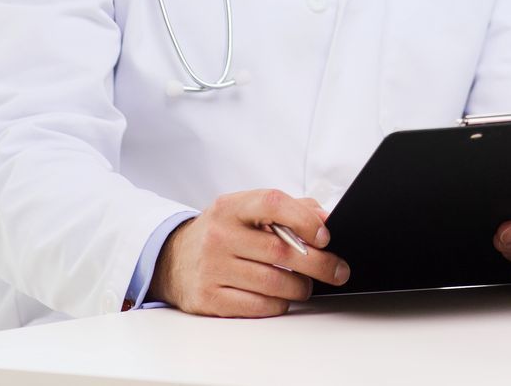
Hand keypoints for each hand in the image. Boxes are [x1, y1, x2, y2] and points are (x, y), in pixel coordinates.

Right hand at [149, 189, 347, 316]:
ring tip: (305, 285)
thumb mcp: (247, 211)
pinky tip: (281, 298)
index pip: (273, 204)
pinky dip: (279, 304)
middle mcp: (218, 236)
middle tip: (337, 271)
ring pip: (274, 282)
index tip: (325, 236)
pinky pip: (258, 306)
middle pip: (281, 250)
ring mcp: (211, 268)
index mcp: (231, 207)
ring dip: (300, 287)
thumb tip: (326, 220)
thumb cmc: (224, 233)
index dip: (304, 219)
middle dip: (319, 263)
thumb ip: (290, 209)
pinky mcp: (208, 298)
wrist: (173, 259)